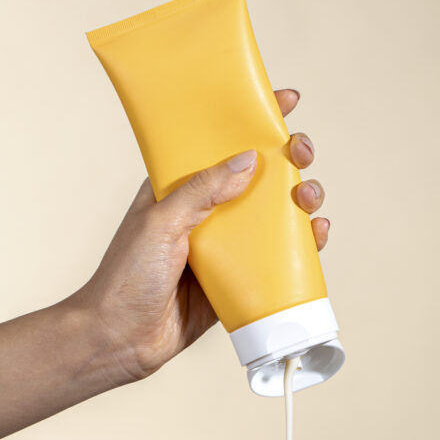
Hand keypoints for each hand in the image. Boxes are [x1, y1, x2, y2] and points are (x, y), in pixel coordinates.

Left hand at [70, 89, 328, 381]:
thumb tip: (250, 160)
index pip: (219, 143)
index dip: (251, 118)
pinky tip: (317, 234)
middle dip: (288, 158)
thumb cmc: (127, 277)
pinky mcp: (239, 279)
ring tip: (309, 199)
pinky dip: (303, 243)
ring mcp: (225, 245)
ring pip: (275, 213)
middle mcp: (207, 211)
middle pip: (259, 175)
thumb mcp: (160, 223)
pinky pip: (278, 256)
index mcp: (180, 187)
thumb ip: (203, 191)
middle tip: (301, 154)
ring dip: (300, 199)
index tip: (283, 100)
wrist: (121, 339)